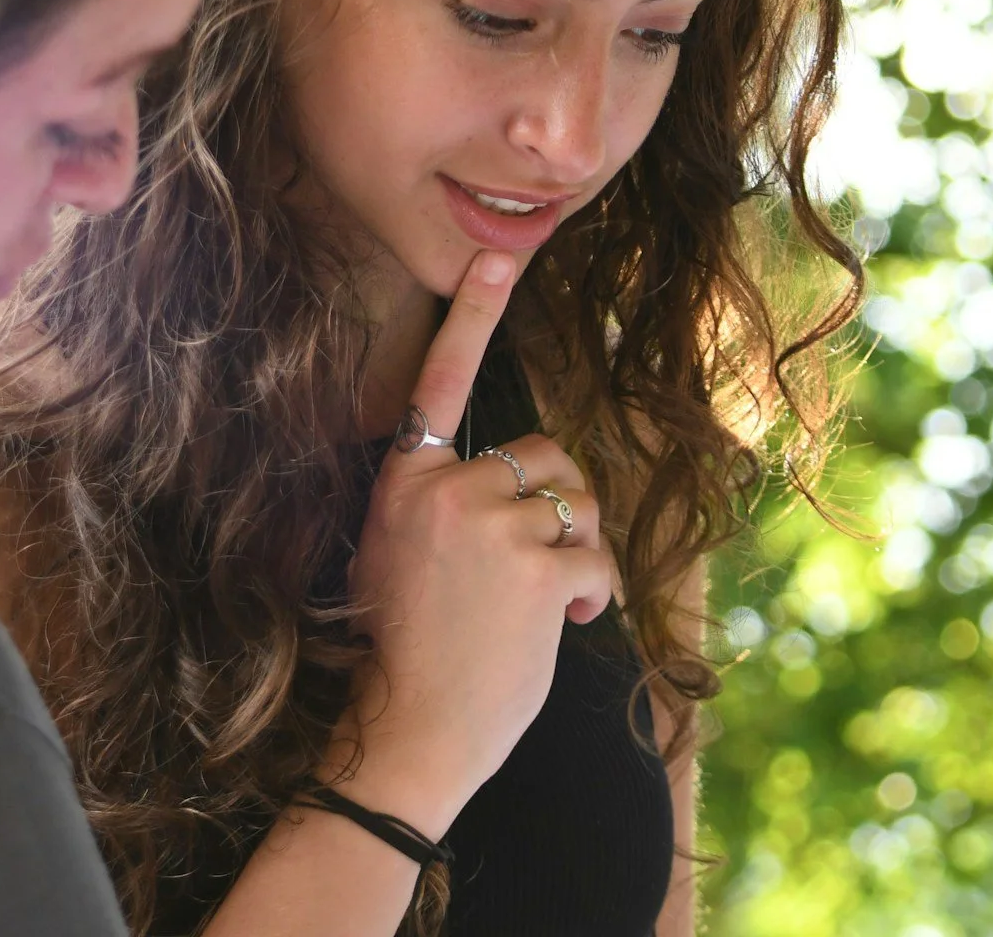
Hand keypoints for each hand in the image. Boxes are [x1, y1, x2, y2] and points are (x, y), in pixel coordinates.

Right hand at [328, 250, 621, 838]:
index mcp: (403, 479)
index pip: (440, 382)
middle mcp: (442, 487)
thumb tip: (516, 482)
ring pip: (577, 504)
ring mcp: (489, 524)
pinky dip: (594, 598)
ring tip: (543, 607)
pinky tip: (562, 629)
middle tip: (537, 570)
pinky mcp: (535, 566)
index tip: (496, 259)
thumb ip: (442, 504)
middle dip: (558, 506)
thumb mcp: (395, 557)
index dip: (471, 315)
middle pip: (543, 456)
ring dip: (578, 554)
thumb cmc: (406, 653)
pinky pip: (596, 559)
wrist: (408, 733)